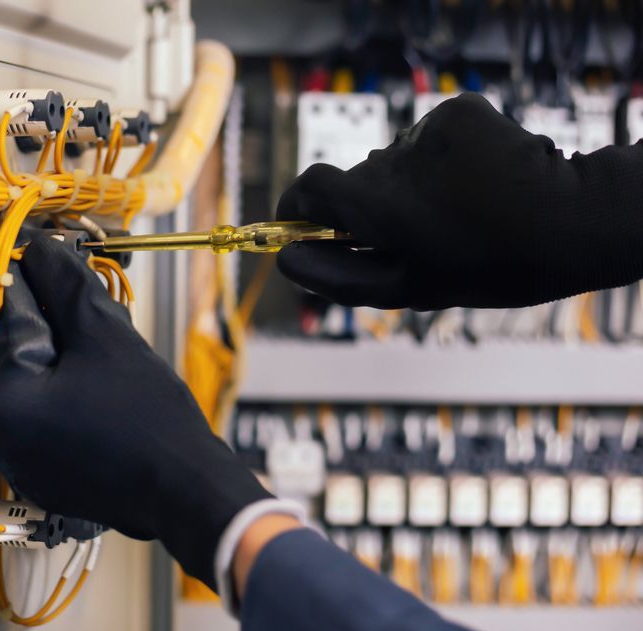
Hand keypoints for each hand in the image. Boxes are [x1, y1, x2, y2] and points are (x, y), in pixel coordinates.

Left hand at [0, 236, 271, 587]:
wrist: (185, 489)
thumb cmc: (148, 418)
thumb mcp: (105, 336)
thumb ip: (65, 286)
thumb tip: (40, 250)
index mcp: (7, 397)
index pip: (15, 316)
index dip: (40, 282)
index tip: (54, 261)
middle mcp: (3, 434)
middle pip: (24, 354)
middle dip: (59, 329)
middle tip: (98, 317)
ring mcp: (23, 462)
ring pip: (40, 387)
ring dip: (67, 364)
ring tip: (111, 363)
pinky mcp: (47, 478)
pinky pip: (51, 422)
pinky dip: (72, 401)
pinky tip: (108, 398)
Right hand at [276, 93, 642, 309]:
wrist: (572, 222)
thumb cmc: (488, 267)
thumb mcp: (407, 288)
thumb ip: (338, 275)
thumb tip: (285, 262)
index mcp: (378, 207)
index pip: (310, 187)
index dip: (299, 205)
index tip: (302, 223)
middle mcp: (394, 163)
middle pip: (358, 178)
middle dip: (370, 205)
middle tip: (413, 235)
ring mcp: (427, 134)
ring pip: (395, 161)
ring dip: (411, 185)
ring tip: (456, 212)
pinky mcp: (457, 113)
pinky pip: (428, 138)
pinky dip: (441, 159)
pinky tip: (474, 182)